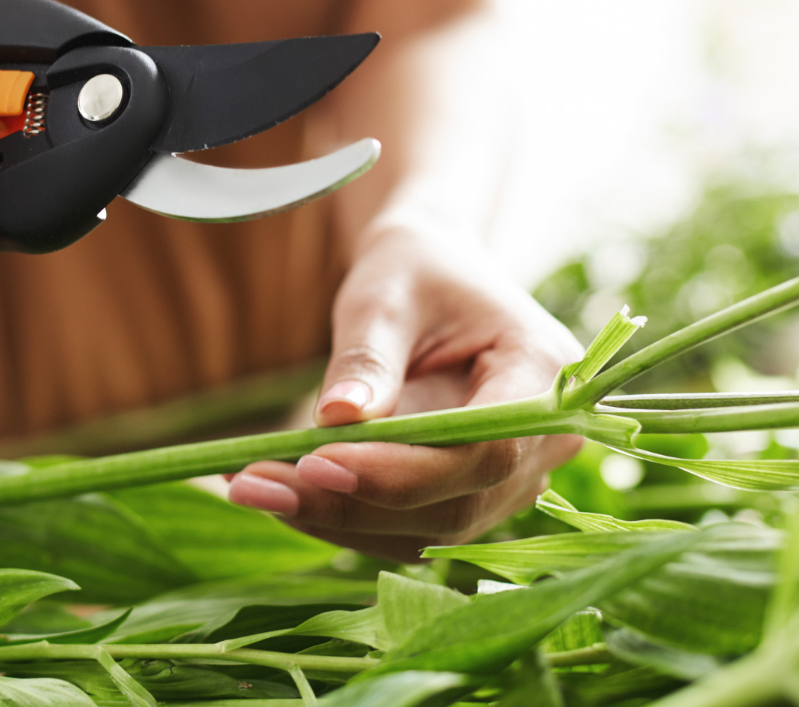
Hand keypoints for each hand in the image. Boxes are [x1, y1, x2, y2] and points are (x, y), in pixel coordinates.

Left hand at [228, 216, 581, 558]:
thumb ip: (367, 357)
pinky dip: (344, 517)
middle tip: (253, 484)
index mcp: (541, 368)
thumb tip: (336, 419)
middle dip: (350, 503)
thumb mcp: (383, 295)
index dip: (402, 470)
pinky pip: (413, 526)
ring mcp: (516, 475)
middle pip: (456, 502)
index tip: (314, 461)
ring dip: (337, 519)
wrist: (430, 274)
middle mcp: (546, 437)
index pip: (484, 449)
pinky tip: (281, 492)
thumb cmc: (412, 270)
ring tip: (252, 487)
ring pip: (430, 529)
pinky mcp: (472, 493)